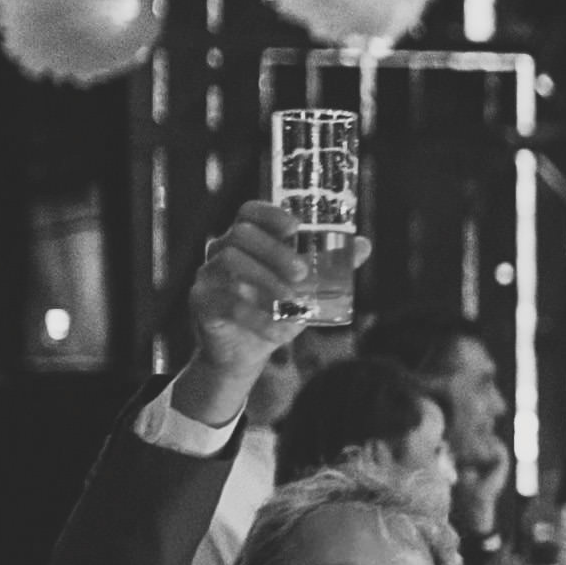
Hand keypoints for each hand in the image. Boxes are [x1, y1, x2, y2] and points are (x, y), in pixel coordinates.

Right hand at [175, 204, 348, 421]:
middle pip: (241, 234)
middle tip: (302, 272)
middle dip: (274, 250)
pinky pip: (227, 304)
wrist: (245, 352)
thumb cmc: (275, 310)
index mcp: (244, 239)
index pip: (249, 212)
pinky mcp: (201, 304)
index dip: (270, 213)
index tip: (296, 226)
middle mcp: (221, 251)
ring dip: (267, 281)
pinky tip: (282, 331)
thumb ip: (332, 265)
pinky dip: (260, 318)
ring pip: (231, 263)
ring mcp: (207, 276)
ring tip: (294, 303)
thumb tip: (364, 244)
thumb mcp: (305, 288)